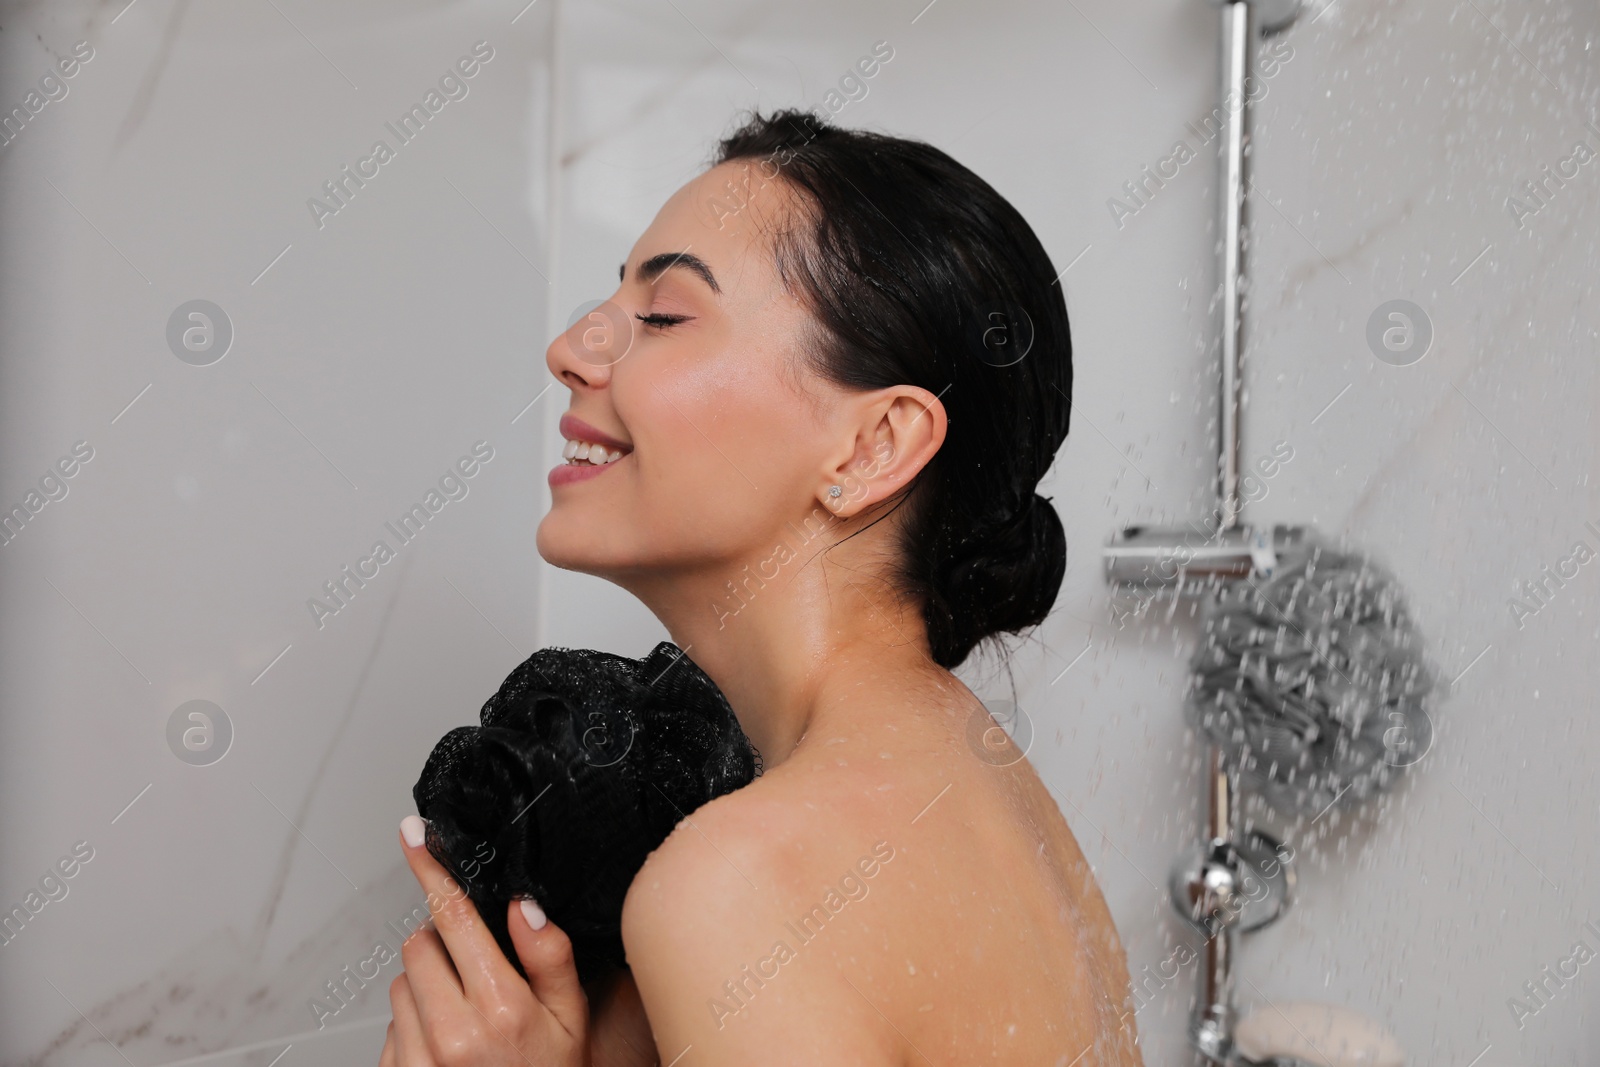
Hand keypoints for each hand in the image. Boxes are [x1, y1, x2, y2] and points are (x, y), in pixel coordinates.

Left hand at [380, 815, 589, 1066]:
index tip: (413, 835)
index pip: (456, 918)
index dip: (432, 870)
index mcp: (502, 1007)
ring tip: (465, 1016)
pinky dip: (413, 1023)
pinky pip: (391, 1025)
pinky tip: (447, 1044)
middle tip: (475, 970)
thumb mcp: (571, 1018)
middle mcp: (454, 1033)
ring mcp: (419, 1059)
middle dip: (442, 943)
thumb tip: (523, 904)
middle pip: (420, 944)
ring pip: (402, 982)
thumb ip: (549, 956)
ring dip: (427, 985)